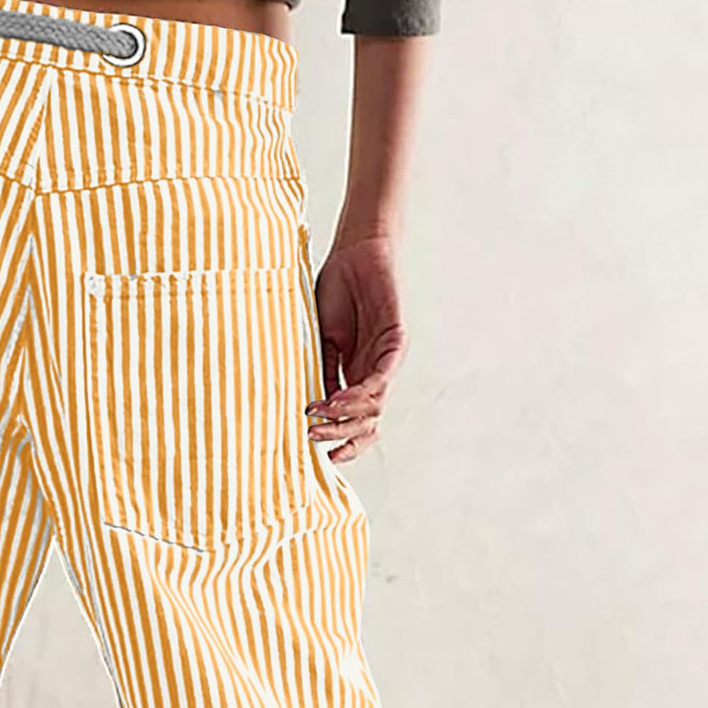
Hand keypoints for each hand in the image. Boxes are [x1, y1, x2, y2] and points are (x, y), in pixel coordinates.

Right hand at [308, 232, 408, 463]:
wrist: (354, 252)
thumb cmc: (336, 292)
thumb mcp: (321, 341)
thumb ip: (320, 372)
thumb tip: (311, 411)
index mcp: (357, 375)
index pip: (357, 420)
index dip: (342, 441)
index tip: (318, 454)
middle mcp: (375, 372)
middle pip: (368, 421)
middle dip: (340, 434)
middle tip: (312, 437)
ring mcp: (387, 360)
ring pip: (375, 405)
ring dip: (346, 416)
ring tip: (319, 418)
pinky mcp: (396, 342)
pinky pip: (380, 377)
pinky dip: (360, 393)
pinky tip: (337, 399)